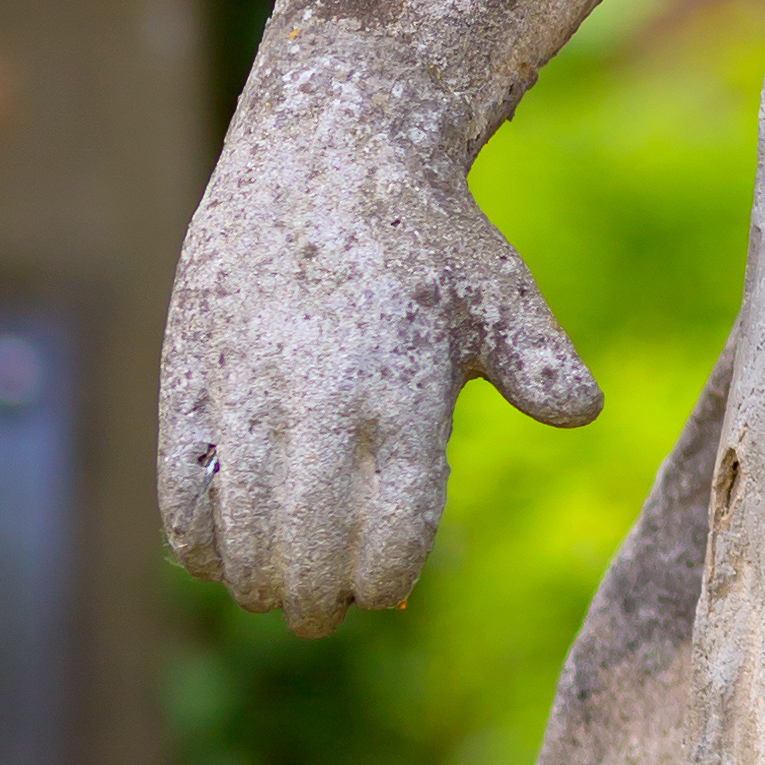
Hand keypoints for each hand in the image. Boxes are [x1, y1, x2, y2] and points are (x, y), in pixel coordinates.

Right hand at [158, 70, 599, 631]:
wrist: (324, 151)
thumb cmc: (426, 239)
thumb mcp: (497, 292)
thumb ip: (538, 362)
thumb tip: (582, 411)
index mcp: (404, 385)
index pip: (395, 526)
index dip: (386, 575)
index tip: (383, 589)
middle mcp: (322, 392)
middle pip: (312, 540)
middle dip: (319, 596)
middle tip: (324, 613)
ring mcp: (249, 383)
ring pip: (243, 521)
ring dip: (256, 576)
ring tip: (272, 594)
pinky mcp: (190, 369)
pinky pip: (182, 478)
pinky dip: (193, 534)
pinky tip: (213, 558)